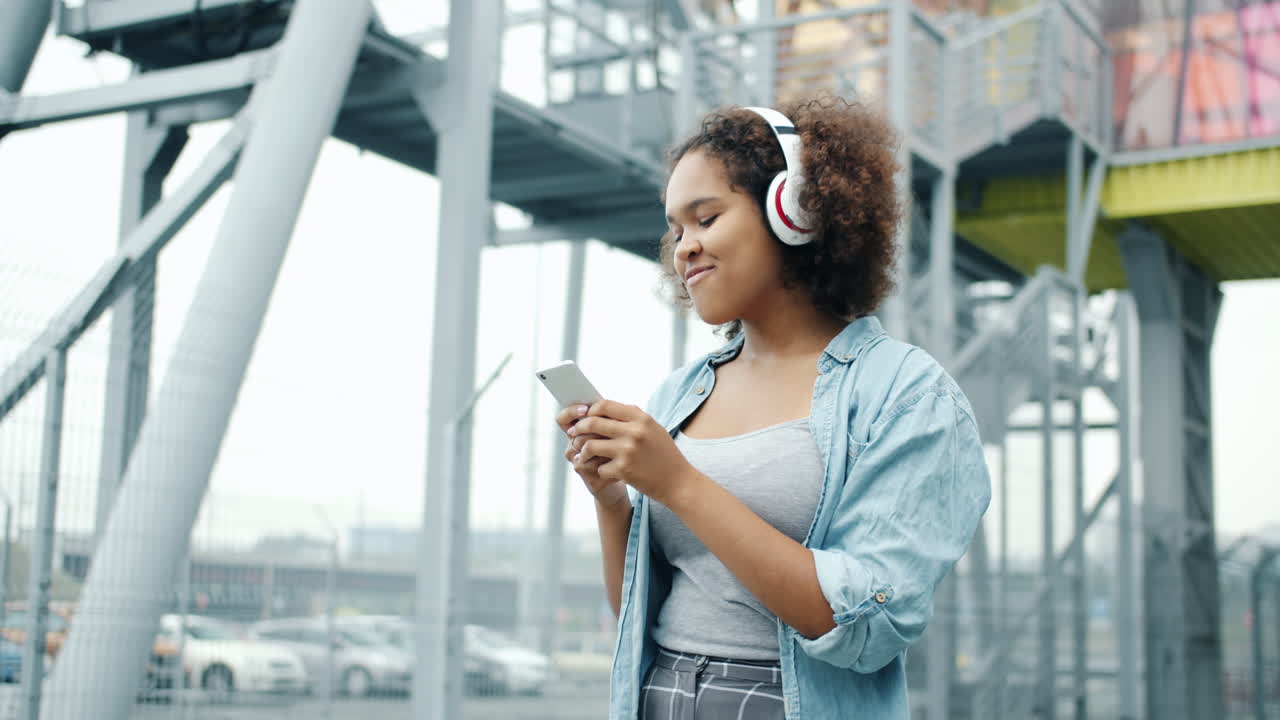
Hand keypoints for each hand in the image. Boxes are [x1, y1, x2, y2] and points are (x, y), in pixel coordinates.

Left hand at [566, 400, 701, 507]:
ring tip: (584, 454)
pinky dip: (600, 470)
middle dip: (579, 428)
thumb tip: (606, 408)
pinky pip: (599, 467)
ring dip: (583, 450)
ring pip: (590, 445)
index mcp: (640, 418)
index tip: (585, 417)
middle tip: (574, 434)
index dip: (590, 411)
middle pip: (592, 423)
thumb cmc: (664, 454)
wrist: (678, 482)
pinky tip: (607, 472)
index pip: (604, 406)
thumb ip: (632, 417)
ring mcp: (627, 451)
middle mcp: (633, 432)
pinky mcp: (623, 470)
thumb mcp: (654, 429)